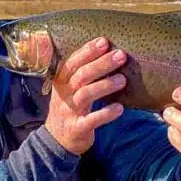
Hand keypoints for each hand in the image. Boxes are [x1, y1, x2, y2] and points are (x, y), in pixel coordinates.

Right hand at [45, 37, 126, 154]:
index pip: (73, 62)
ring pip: (85, 95)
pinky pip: (91, 120)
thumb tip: (107, 52)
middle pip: (81, 76)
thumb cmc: (69, 107)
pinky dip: (105, 113)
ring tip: (123, 79)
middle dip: (101, 64)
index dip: (88, 51)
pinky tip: (119, 108)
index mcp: (61, 82)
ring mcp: (69, 112)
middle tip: (120, 55)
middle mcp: (64, 95)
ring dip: (105, 86)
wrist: (57, 139)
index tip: (104, 41)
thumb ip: (82, 73)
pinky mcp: (77, 128)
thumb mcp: (69, 89)